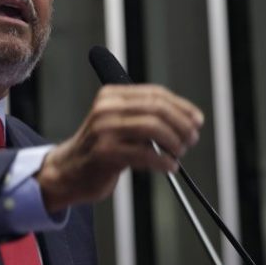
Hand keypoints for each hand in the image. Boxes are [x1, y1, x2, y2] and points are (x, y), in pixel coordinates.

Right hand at [36, 84, 203, 211]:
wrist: (68, 171)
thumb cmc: (99, 149)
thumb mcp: (118, 123)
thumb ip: (144, 116)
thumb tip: (188, 119)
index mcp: (111, 95)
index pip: (155, 93)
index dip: (182, 107)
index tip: (197, 120)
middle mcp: (106, 108)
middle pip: (157, 108)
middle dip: (182, 124)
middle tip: (192, 139)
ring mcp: (104, 130)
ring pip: (153, 127)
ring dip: (175, 142)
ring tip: (179, 153)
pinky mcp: (104, 152)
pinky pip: (145, 153)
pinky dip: (164, 161)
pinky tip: (169, 166)